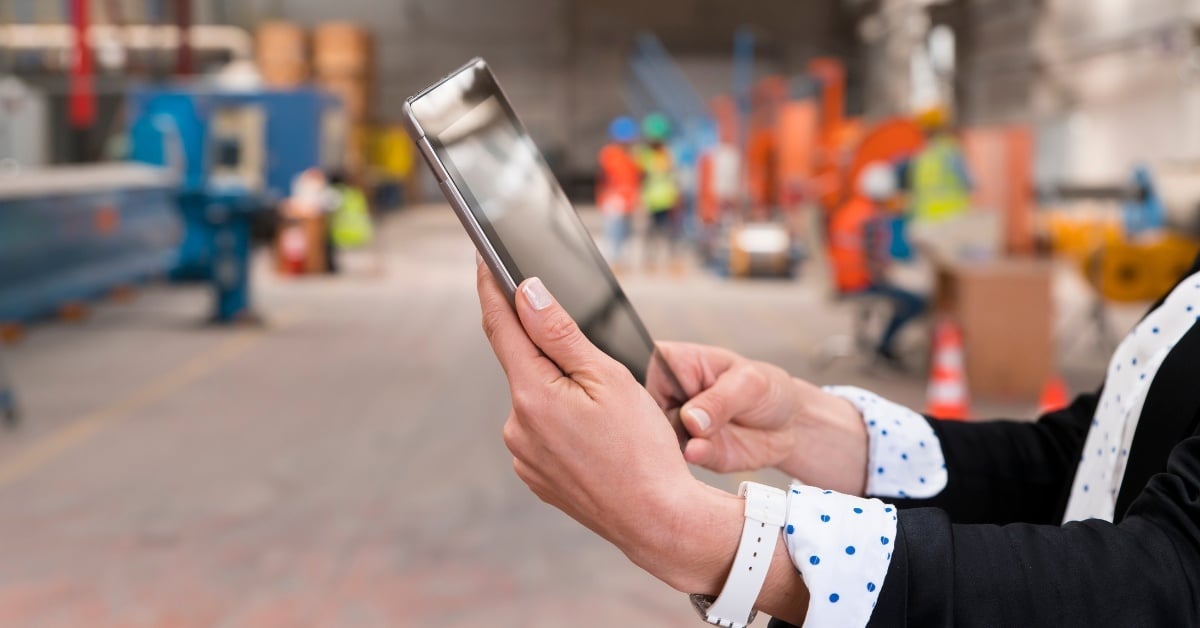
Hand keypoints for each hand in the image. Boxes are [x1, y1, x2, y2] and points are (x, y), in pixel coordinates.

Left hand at [476, 262, 811, 621]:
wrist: (656, 519)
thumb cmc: (642, 449)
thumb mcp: (608, 377)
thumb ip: (560, 332)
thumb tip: (526, 293)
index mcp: (532, 396)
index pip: (501, 325)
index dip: (492, 287)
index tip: (484, 260)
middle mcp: (516, 427)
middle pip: (524, 365)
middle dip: (552, 356)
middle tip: (599, 372)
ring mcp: (523, 455)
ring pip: (537, 401)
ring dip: (562, 394)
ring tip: (608, 418)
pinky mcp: (535, 475)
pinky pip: (543, 434)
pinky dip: (564, 425)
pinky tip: (597, 440)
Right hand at [653, 343, 801, 471]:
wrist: (789, 424)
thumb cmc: (766, 389)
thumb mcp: (750, 385)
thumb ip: (719, 401)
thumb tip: (690, 419)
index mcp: (675, 362)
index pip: (651, 373)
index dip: (664, 389)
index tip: (686, 399)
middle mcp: (669, 395)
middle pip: (648, 411)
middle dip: (673, 423)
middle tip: (704, 423)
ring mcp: (676, 425)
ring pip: (660, 440)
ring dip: (683, 444)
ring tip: (714, 434)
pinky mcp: (688, 452)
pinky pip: (681, 460)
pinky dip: (696, 458)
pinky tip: (712, 449)